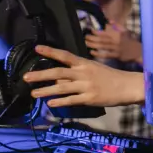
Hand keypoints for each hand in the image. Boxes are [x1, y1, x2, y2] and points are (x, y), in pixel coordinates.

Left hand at [24, 45, 145, 109]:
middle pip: (58, 72)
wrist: (126, 86)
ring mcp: (86, 86)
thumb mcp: (93, 69)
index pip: (64, 55)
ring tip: (33, 93)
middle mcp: (83, 73)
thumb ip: (76, 72)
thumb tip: (58, 79)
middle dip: (40, 75)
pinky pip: (71, 100)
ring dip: (46, 91)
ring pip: (61, 88)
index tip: (37, 48)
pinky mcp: (89, 98)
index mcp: (84, 63)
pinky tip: (50, 103)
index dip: (50, 51)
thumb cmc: (109, 76)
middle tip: (26, 77)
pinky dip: (60, 101)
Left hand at [86, 25, 142, 63]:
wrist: (138, 51)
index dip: (97, 31)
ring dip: (93, 44)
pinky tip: (92, 52)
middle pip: (102, 39)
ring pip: (103, 46)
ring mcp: (116, 48)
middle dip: (92, 38)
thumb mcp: (125, 30)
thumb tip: (108, 20)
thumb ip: (117, 25)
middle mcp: (116, 40)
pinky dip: (99, 54)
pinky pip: (106, 54)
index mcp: (117, 34)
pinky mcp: (117, 55)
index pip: (105, 31)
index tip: (90, 29)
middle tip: (85, 37)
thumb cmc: (130, 40)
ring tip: (86, 43)